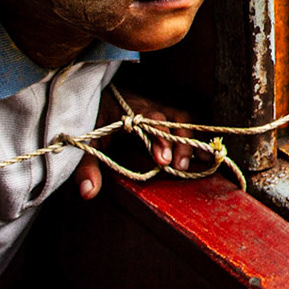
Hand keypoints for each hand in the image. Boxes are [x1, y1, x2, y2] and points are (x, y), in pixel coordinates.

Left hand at [73, 90, 197, 198]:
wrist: (94, 95)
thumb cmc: (90, 119)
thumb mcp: (84, 142)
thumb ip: (86, 166)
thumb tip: (88, 193)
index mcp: (129, 111)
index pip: (150, 121)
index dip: (160, 140)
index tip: (163, 161)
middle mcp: (149, 107)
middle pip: (173, 119)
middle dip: (179, 142)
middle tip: (179, 166)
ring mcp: (159, 110)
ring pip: (182, 119)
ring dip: (189, 140)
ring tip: (196, 162)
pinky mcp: (164, 116)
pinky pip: (184, 123)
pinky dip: (195, 138)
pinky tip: (205, 156)